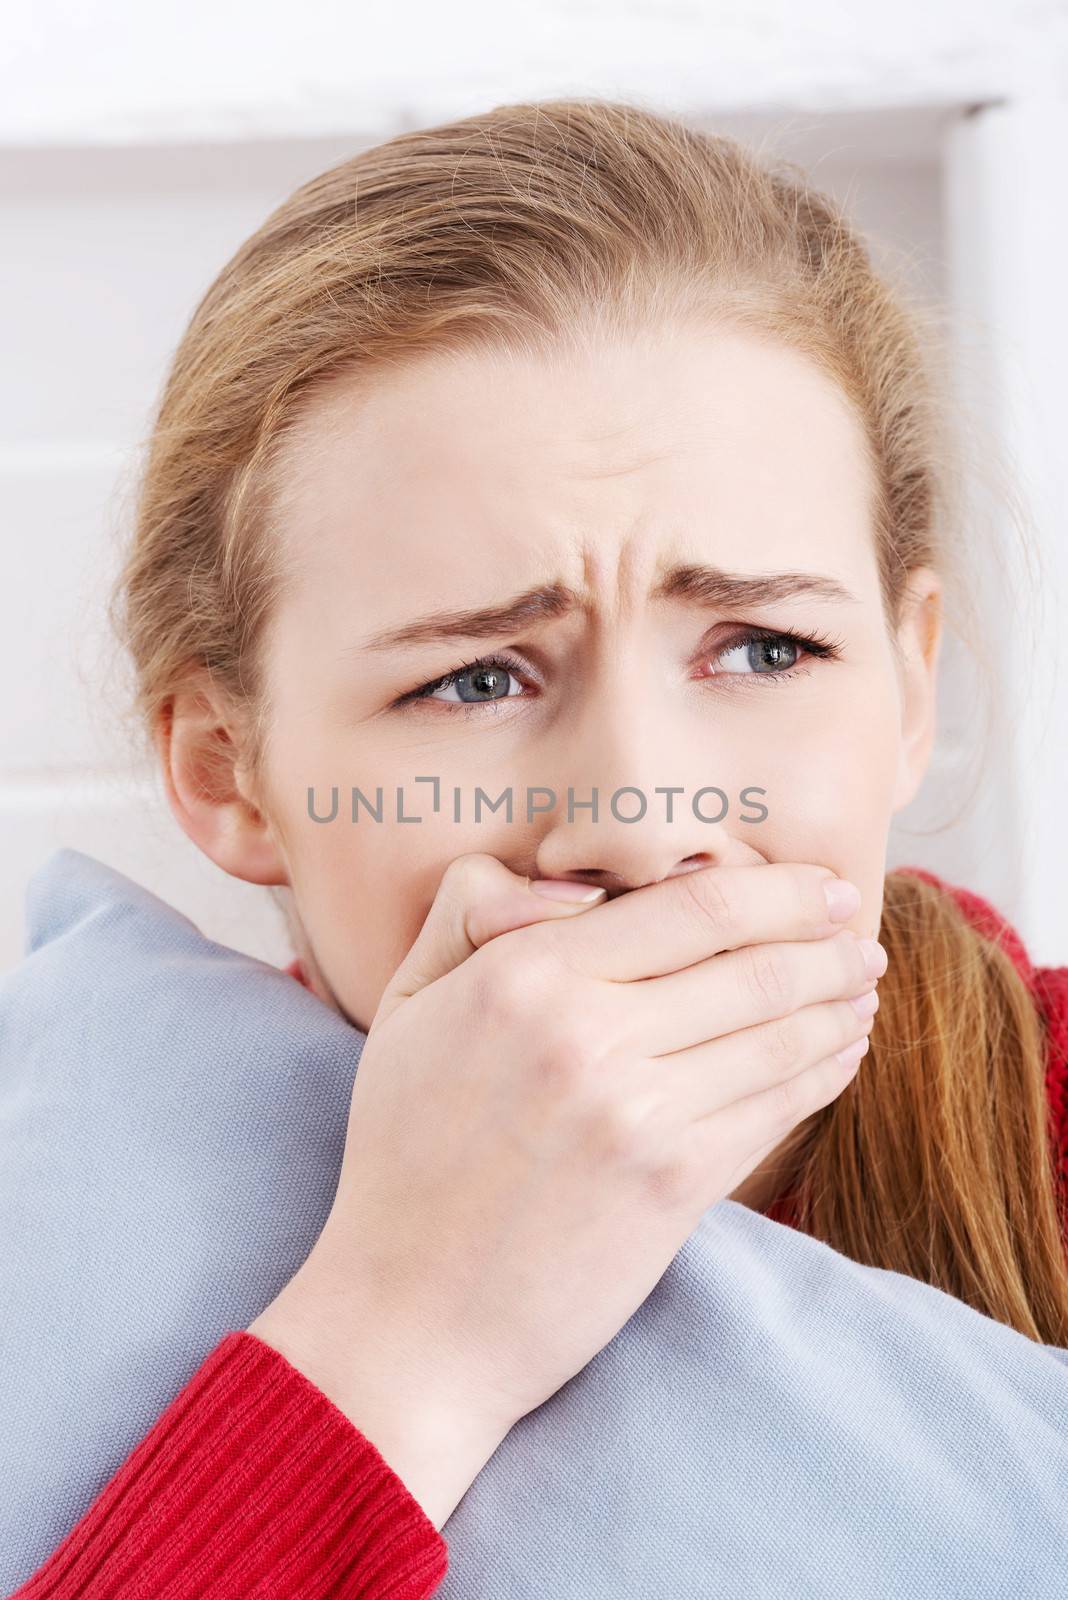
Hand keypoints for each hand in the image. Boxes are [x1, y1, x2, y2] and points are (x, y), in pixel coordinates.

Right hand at [250, 855, 882, 1526]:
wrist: (410, 1314)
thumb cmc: (404, 1153)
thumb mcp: (405, 1006)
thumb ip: (470, 910)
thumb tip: (569, 878)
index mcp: (524, 976)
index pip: (691, 906)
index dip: (777, 889)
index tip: (819, 886)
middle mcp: (587, 1035)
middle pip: (754, 964)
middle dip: (828, 944)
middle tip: (859, 937)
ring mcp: (637, 1115)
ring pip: (777, 1033)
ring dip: (839, 1004)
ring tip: (865, 990)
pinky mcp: (671, 1187)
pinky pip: (774, 1107)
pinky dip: (822, 1071)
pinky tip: (840, 1053)